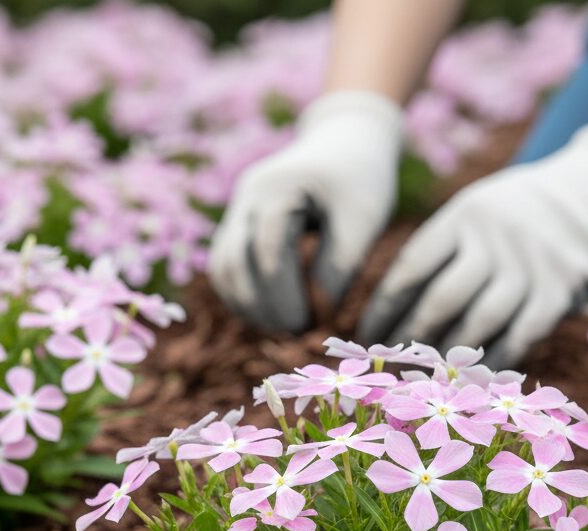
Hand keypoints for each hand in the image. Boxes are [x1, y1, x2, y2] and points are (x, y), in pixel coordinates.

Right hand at [209, 90, 403, 331]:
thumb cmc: (361, 178)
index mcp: (277, 187)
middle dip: (265, 308)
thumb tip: (318, 318)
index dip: (287, 297)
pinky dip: (243, 297)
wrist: (345, 141)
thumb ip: (340, 267)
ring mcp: (236, 211)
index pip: (269, 254)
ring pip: (223, 270)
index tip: (314, 326)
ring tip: (285, 328)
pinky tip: (272, 314)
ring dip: (248, 307)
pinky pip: (226, 269)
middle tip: (299, 333)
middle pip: (236, 265)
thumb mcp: (364, 218)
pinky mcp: (236, 226)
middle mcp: (246, 197)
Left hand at [359, 125, 587, 366]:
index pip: (411, 269)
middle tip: (390, 366)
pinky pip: (518, 337)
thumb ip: (438, 254)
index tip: (365, 338)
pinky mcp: (560, 291)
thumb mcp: (472, 213)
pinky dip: (491, 364)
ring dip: (446, 358)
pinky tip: (469, 380)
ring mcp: (531, 265)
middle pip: (441, 300)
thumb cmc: (510, 217)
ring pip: (477, 324)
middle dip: (409, 340)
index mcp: (463, 215)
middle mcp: (496, 238)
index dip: (383, 309)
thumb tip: (387, 315)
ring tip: (423, 377)